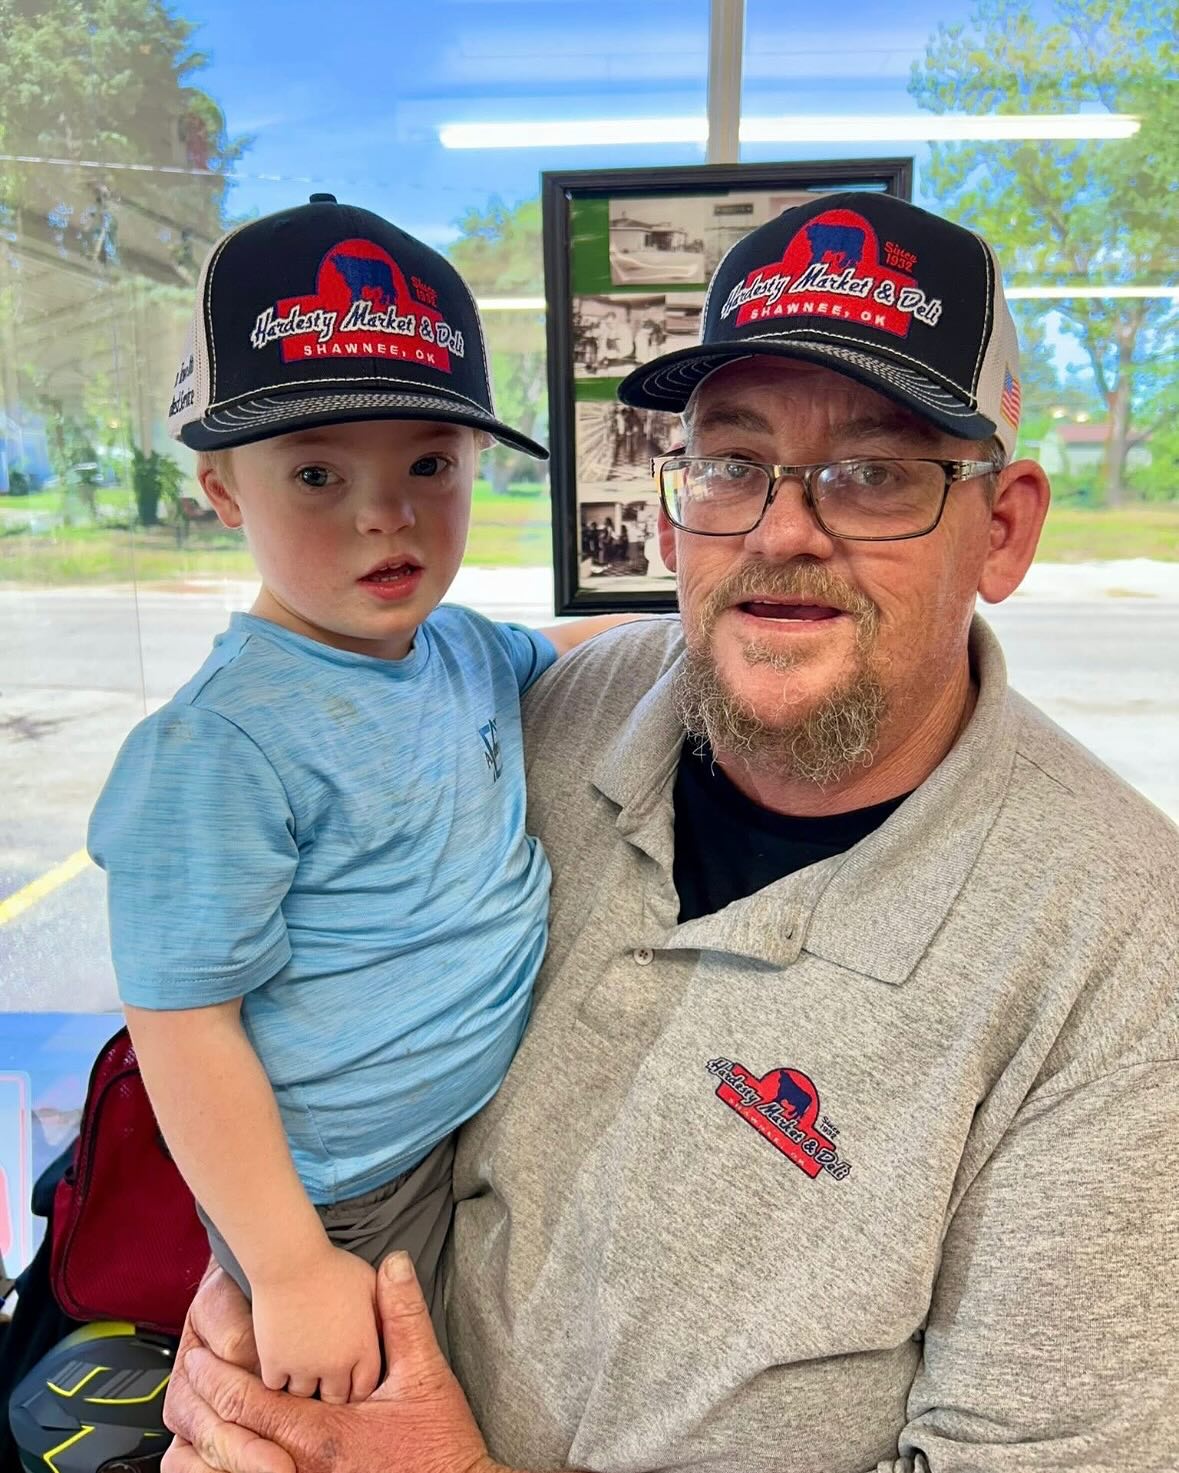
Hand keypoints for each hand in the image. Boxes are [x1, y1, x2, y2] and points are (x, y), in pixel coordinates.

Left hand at [172, 1252, 504, 1472]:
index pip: (252, 1403)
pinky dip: (232, 1470)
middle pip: (232, 1440)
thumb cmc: (439, 1441)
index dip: (217, 1377)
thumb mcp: (426, 1374)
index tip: (195, 1355)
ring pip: (238, 1472)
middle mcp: (304, 1468)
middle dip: (203, 1405)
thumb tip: (394, 1262)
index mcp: (325, 1432)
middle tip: (181, 1378)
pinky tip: (216, 1459)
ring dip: (208, 1447)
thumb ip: (402, 1317)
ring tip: (186, 1420)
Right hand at [252, 1244, 379, 1403]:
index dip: (357, 1384)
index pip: (364, 1387)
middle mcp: (337, 1365)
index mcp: (364, 1348)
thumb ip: (384, 1313)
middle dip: (332, 1389)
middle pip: (335, 1397)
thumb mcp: (372, 1285)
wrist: (291, 1261)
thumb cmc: (332, 1267)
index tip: (350, 1379)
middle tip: (325, 1377)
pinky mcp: (275, 1364)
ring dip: (304, 1383)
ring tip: (302, 1368)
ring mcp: (304, 1367)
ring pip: (304, 1394)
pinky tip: (280, 1362)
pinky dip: (277, 1376)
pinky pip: (276, 1386)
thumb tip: (390, 1327)